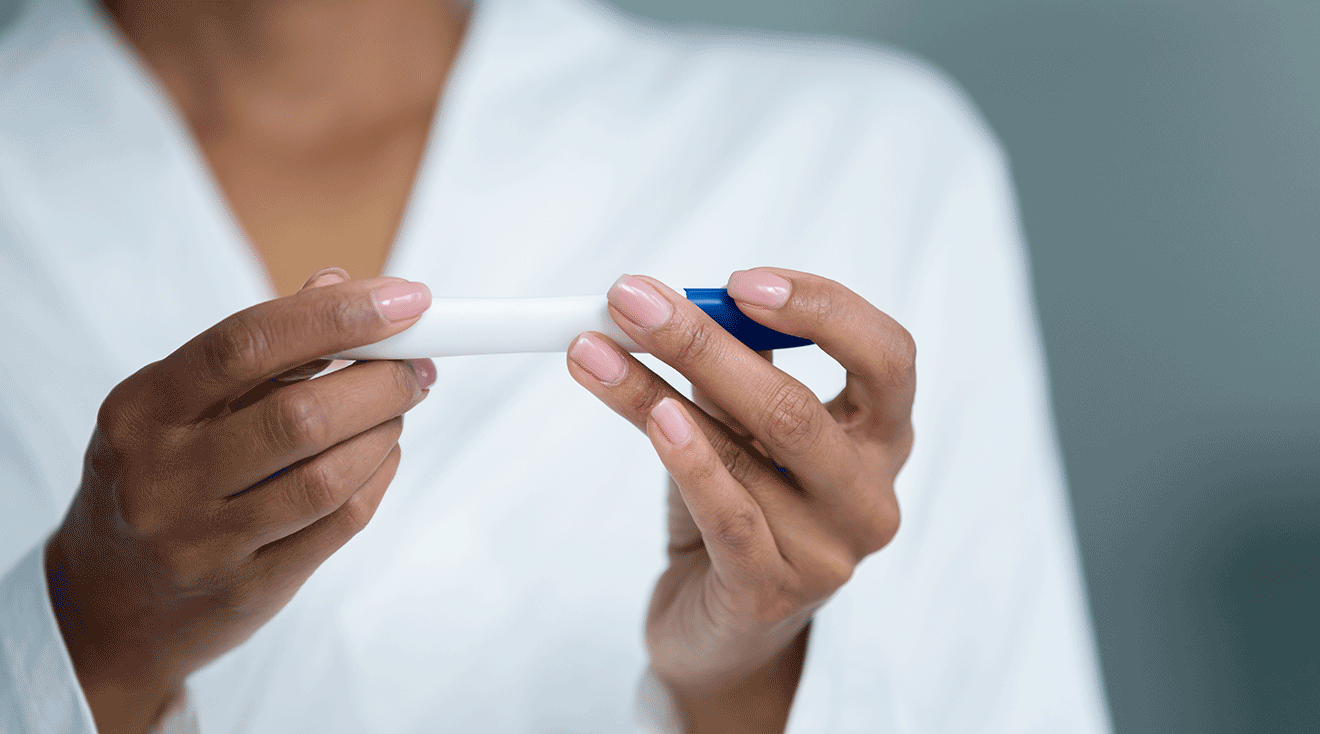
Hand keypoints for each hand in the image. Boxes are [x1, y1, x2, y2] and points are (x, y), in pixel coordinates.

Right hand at [44, 268, 436, 733]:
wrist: (104, 608)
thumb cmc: (158, 479)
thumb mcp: (173, 406)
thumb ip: (258, 349)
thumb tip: (340, 284)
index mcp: (141, 411)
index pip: (247, 344)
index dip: (337, 316)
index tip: (407, 300)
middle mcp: (163, 478)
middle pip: (301, 416)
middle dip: (382, 381)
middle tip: (417, 364)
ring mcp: (203, 543)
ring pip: (330, 476)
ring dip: (386, 431)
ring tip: (398, 408)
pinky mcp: (248, 589)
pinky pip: (340, 523)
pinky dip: (378, 477)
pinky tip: (381, 455)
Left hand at [566, 269, 912, 732]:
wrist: (720, 628)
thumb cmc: (741, 510)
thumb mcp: (744, 429)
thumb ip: (729, 370)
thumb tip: (669, 301)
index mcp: (881, 439)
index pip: (887, 356)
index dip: (822, 309)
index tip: (739, 282)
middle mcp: (868, 496)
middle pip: (796, 406)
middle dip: (704, 343)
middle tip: (631, 301)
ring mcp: (828, 552)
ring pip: (745, 453)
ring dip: (656, 391)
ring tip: (595, 349)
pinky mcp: (771, 593)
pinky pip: (727, 514)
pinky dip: (688, 461)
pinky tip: (654, 418)